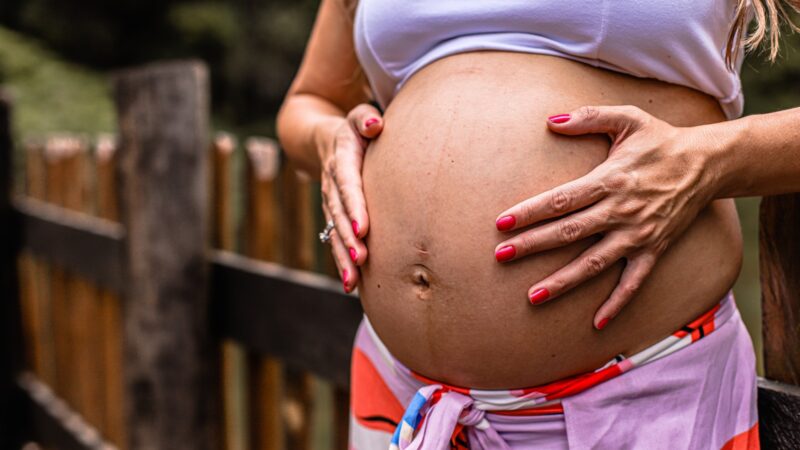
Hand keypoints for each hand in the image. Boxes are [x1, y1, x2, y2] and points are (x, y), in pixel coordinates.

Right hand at [318, 103, 382, 292]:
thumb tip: (375, 124)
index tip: (364, 228)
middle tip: (360, 259)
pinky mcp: (334, 217)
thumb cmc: (357, 128)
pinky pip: (335, 240)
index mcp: (342, 160)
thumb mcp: (359, 117)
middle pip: (338, 214)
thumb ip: (366, 117)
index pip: (347, 184)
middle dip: (347, 238)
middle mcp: (332, 184)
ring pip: (334, 232)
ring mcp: (330, 203)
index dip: (354, 206)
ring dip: (342, 257)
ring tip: (352, 281)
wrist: (325, 140)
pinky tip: (351, 285)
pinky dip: (342, 262)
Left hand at [494, 106, 718, 328]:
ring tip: (532, 296)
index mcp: (609, 180)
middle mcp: (620, 211)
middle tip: (501, 256)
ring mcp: (637, 235)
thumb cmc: (660, 140)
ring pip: (594, 263)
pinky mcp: (653, 250)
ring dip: (563, 281)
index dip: (530, 212)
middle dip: (533, 245)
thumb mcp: (627, 119)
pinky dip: (616, 304)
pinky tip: (597, 324)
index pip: (561, 200)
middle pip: (569, 233)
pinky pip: (633, 282)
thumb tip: (550, 120)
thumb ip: (588, 117)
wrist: (708, 164)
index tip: (502, 224)